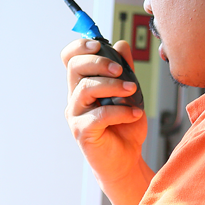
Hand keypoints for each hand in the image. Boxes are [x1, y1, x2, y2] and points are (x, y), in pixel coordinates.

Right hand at [62, 38, 149, 189]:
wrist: (127, 160)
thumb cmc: (125, 128)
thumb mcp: (131, 93)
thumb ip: (125, 70)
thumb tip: (121, 44)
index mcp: (83, 85)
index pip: (70, 58)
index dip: (80, 47)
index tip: (99, 44)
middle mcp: (75, 99)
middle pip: (74, 68)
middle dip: (99, 63)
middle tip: (121, 71)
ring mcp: (76, 116)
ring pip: (85, 89)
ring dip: (113, 86)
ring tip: (133, 91)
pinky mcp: (83, 132)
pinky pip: (98, 115)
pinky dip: (120, 111)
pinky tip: (134, 113)